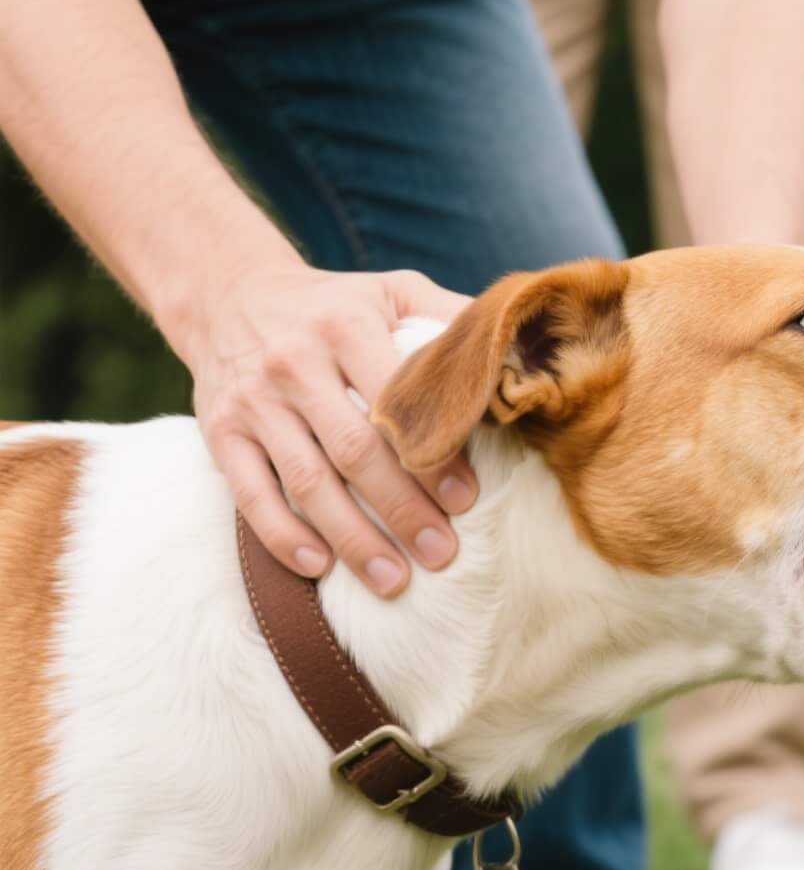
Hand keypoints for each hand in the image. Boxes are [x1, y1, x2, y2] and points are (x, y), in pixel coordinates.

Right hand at [170, 265, 474, 595]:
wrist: (230, 294)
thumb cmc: (334, 303)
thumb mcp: (394, 289)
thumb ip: (450, 313)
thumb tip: (516, 345)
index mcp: (347, 327)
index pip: (397, 399)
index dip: (432, 453)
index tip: (466, 499)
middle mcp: (295, 364)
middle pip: (354, 450)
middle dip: (401, 508)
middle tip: (442, 553)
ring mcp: (254, 403)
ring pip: (307, 481)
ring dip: (351, 537)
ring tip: (393, 580)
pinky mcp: (221, 433)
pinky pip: (250, 494)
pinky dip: (282, 536)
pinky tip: (319, 567)